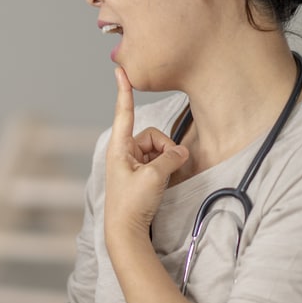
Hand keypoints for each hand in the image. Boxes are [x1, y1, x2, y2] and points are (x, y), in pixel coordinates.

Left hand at [104, 66, 188, 240]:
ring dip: (167, 162)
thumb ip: (171, 158)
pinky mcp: (140, 175)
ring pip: (159, 150)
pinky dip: (166, 169)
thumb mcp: (154, 177)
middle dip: (166, 149)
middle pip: (153, 136)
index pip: (124, 113)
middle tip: (167, 169)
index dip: (124, 91)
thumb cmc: (132, 204)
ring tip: (162, 181)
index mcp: (120, 148)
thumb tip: (181, 153)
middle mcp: (124, 152)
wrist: (126, 232)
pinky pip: (160, 163)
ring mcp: (132, 164)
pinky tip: (164, 184)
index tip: (120, 70)